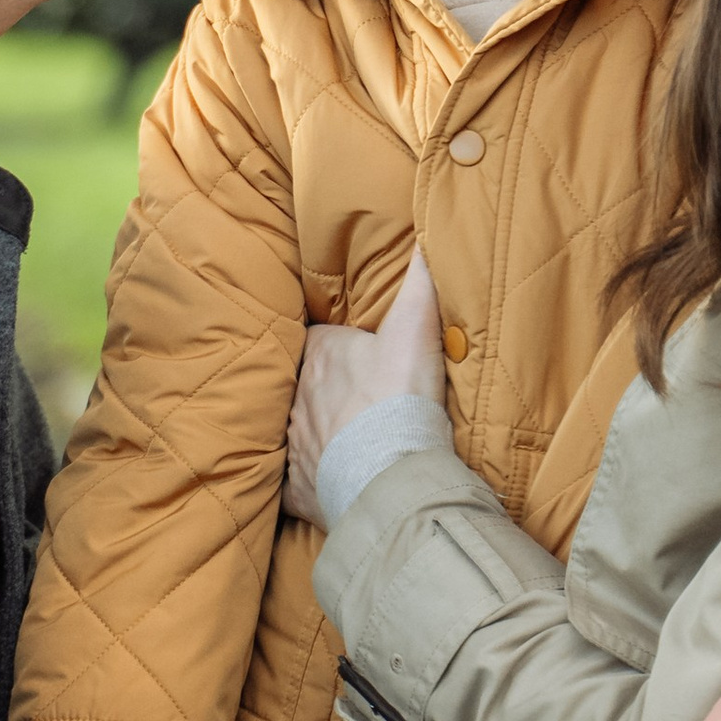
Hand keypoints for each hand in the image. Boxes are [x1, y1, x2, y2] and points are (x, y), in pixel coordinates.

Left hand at [286, 245, 448, 520]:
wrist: (389, 475)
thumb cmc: (399, 398)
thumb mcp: (415, 328)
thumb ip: (420, 281)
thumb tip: (427, 233)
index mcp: (319, 355)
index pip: (318, 340)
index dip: (334, 344)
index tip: (353, 351)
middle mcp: (296, 396)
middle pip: (305, 384)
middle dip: (324, 388)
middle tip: (355, 397)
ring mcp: (294, 444)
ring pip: (298, 430)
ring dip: (319, 432)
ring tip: (348, 439)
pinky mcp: (296, 487)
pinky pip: (293, 480)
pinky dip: (307, 480)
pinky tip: (325, 482)